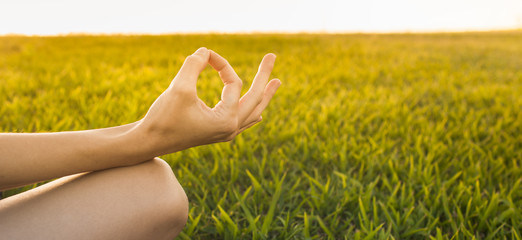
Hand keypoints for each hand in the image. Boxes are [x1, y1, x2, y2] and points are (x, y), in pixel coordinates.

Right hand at [136, 47, 280, 154]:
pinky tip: (259, 114)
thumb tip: (205, 51)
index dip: (222, 65)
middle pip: (255, 98)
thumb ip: (194, 65)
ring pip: (252, 111)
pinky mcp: (216, 133)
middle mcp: (230, 128)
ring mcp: (225, 133)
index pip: (233, 83)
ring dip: (263, 95)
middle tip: (272, 56)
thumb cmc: (163, 117)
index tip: (205, 54)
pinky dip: (251, 112)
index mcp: (227, 120)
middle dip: (263, 76)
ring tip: (276, 83)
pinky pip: (242, 122)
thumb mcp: (179, 88)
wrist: (148, 142)